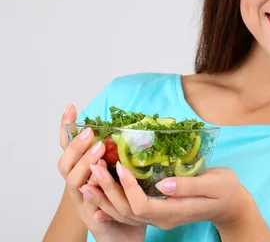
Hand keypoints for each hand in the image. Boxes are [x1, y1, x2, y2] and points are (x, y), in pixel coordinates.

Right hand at [57, 104, 146, 241]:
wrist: (124, 237)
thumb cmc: (125, 202)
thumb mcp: (124, 173)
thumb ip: (125, 154)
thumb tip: (139, 126)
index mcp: (85, 174)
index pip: (70, 148)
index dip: (68, 129)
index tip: (72, 107)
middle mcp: (80, 188)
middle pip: (65, 166)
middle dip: (77, 148)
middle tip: (92, 134)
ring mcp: (84, 205)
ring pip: (75, 185)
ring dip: (85, 167)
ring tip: (99, 154)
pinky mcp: (95, 221)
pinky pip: (92, 208)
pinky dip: (95, 197)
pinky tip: (95, 188)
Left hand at [91, 163, 257, 230]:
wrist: (231, 204)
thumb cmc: (225, 190)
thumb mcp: (213, 183)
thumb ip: (188, 185)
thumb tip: (163, 184)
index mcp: (175, 211)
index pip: (142, 205)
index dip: (127, 187)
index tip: (119, 165)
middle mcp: (163, 219)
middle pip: (127, 211)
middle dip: (108, 189)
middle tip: (93, 166)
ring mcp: (159, 218)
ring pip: (124, 214)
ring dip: (105, 196)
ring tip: (90, 176)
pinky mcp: (158, 211)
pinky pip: (129, 211)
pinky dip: (113, 200)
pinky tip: (102, 189)